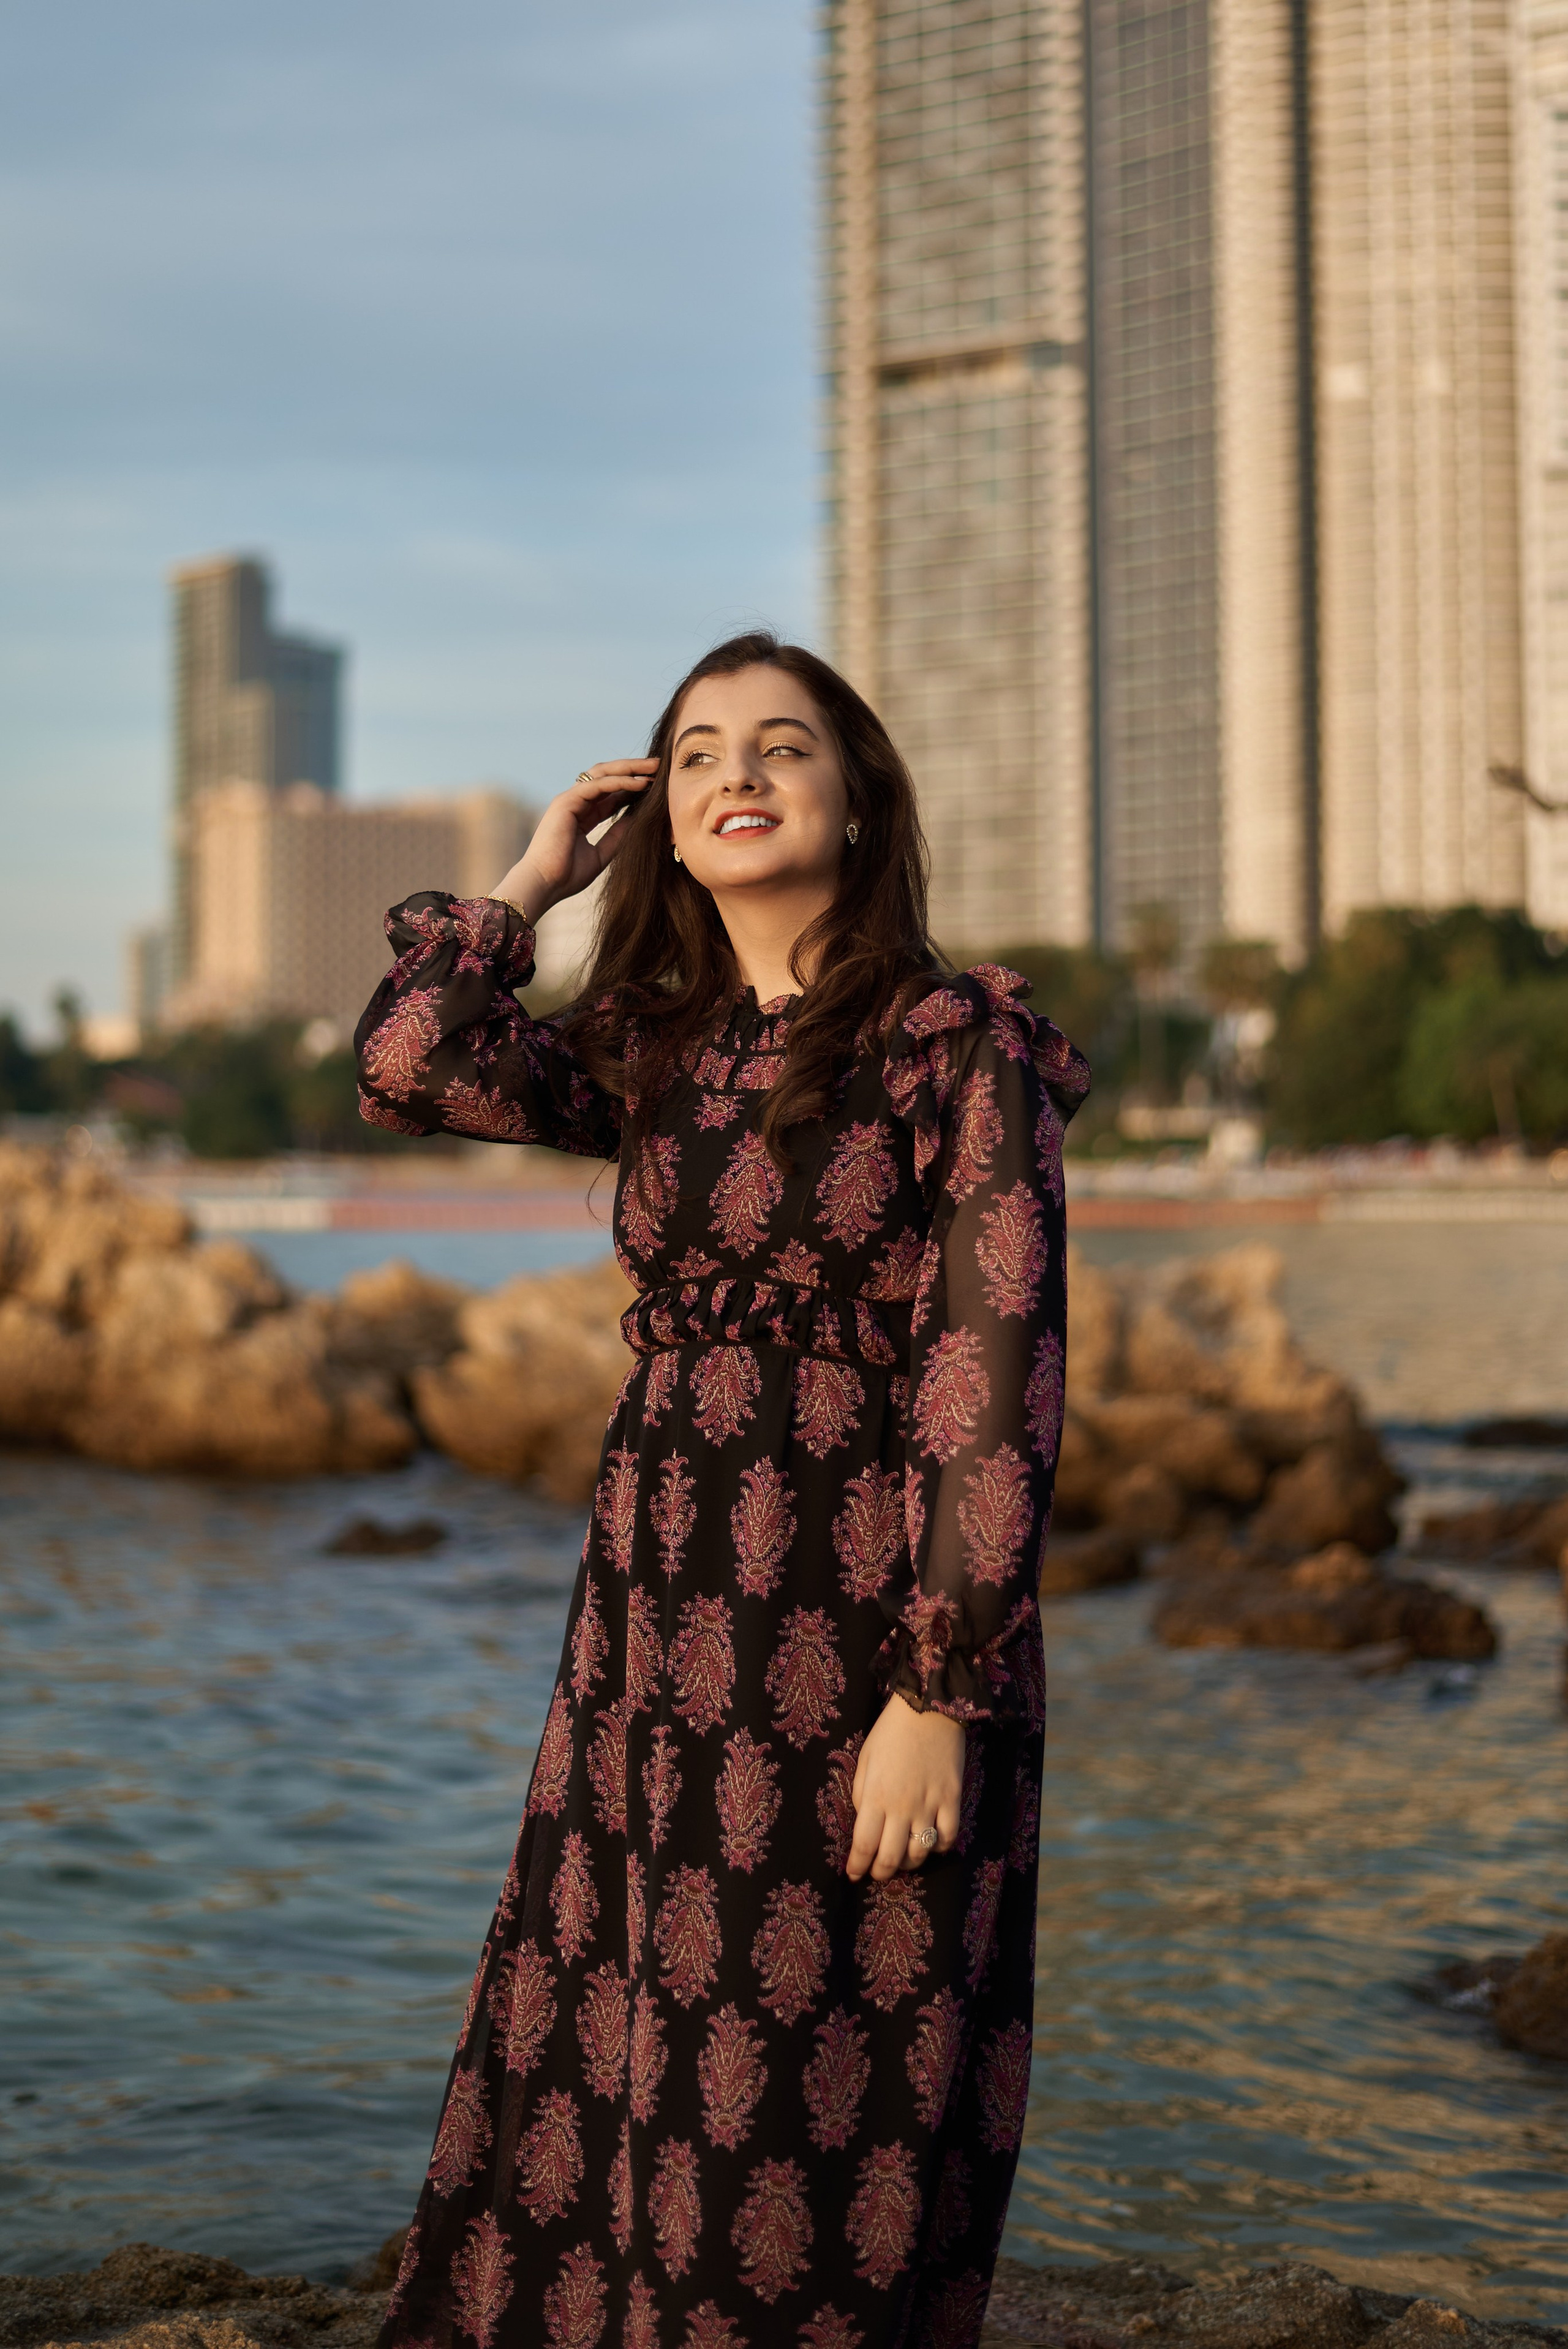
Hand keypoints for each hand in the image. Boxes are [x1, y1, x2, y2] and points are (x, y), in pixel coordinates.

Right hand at [490, 760, 657, 924]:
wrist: (544, 884)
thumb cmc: (567, 875)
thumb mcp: (601, 854)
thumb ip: (617, 836)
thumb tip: (638, 821)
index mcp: (582, 815)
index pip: (611, 793)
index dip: (634, 786)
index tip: (658, 785)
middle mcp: (575, 802)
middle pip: (608, 777)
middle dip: (634, 769)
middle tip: (659, 766)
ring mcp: (569, 799)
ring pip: (603, 774)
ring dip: (630, 769)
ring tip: (654, 768)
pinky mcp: (567, 801)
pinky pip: (598, 785)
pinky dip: (620, 782)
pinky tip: (641, 783)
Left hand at [846, 1694, 963, 1882]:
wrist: (928, 1707)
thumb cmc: (890, 1732)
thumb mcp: (865, 1761)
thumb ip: (862, 1794)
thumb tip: (863, 1822)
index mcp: (876, 1797)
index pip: (864, 1845)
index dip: (857, 1866)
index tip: (853, 1874)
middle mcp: (902, 1808)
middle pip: (891, 1858)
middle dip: (880, 1873)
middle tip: (877, 1873)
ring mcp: (930, 1805)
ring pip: (920, 1853)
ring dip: (909, 1863)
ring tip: (903, 1859)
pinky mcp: (952, 1799)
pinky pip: (948, 1837)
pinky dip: (939, 1847)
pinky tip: (931, 1843)